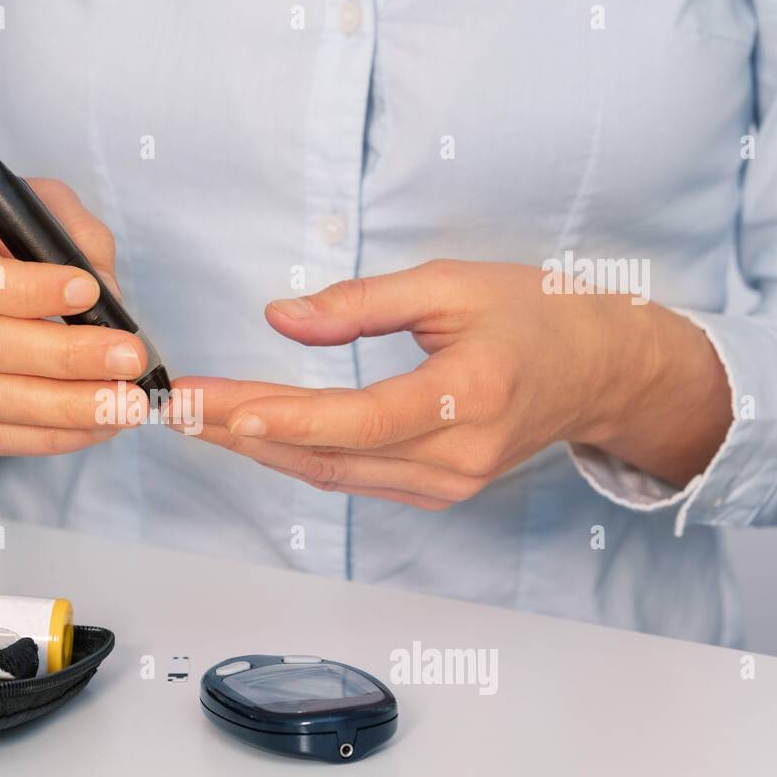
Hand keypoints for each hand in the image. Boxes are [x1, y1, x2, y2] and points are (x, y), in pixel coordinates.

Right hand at [0, 180, 148, 455]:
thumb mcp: (31, 204)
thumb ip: (74, 237)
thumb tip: (110, 300)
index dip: (27, 290)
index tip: (90, 293)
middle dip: (65, 357)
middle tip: (130, 360)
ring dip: (66, 407)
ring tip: (125, 403)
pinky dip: (52, 435)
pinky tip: (99, 425)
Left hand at [170, 260, 730, 509]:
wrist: (597, 370)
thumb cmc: (534, 316)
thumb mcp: (452, 284)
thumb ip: (363, 303)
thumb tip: (282, 319)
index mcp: (470, 396)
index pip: (361, 418)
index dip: (288, 416)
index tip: (220, 405)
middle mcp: (457, 457)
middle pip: (331, 455)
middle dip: (244, 431)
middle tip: (179, 407)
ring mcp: (448, 485)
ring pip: (333, 475)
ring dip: (259, 449)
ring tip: (196, 419)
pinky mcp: (437, 492)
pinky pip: (352, 479)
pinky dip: (297, 456)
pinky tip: (251, 434)